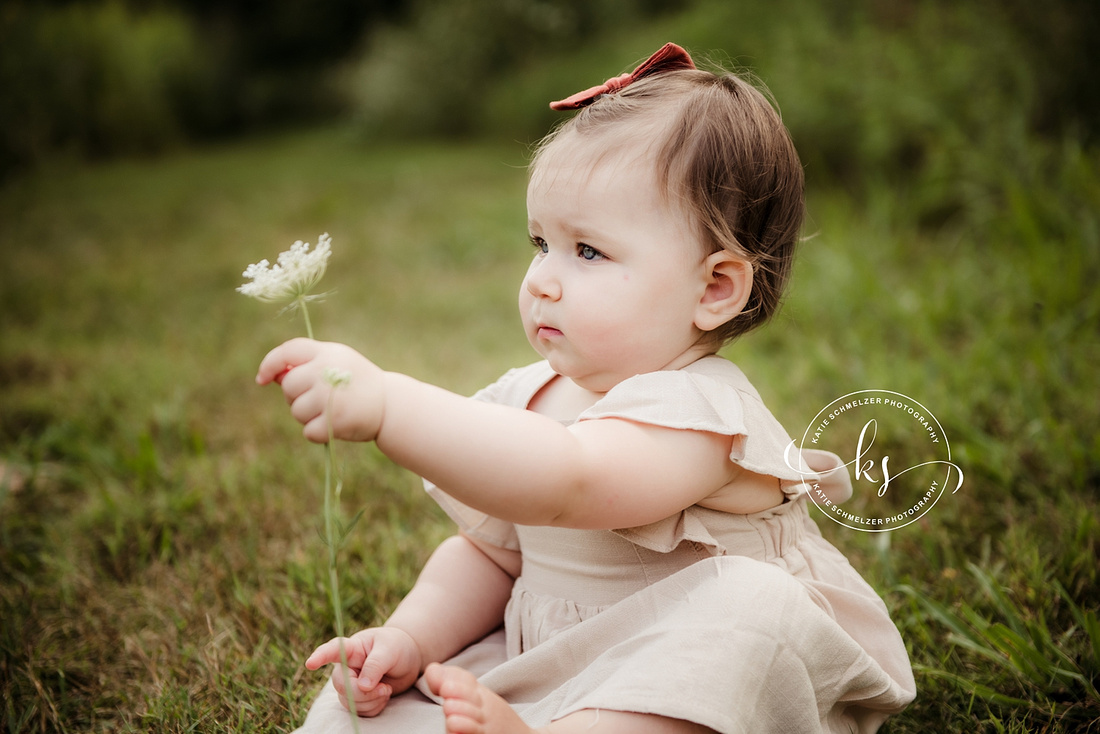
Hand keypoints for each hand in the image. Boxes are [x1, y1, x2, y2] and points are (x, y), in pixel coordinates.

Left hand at [256, 338, 385, 442]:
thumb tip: (273, 376)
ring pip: (296, 410)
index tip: (262, 379)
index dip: (270, 364)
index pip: (288, 351)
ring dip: (307, 415)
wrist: (390, 404)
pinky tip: (335, 424)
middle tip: (318, 398)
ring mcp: (330, 397)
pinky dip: (317, 432)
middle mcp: (327, 372)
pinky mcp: (334, 422)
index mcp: (327, 352)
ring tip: (331, 410)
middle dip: (296, 396)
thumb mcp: (336, 361)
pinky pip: (308, 430)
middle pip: (288, 386)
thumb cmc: (357, 381)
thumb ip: (306, 364)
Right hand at [305, 627, 422, 717]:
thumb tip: (362, 686)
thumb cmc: (396, 647)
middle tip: (385, 688)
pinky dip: (375, 708)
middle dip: (363, 693)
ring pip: (350, 702)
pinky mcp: (357, 699)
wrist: (407, 658)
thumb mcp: (389, 649)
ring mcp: (350, 684)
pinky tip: (384, 695)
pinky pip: (360, 712)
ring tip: (387, 689)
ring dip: (372, 701)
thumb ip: (375, 665)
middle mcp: (346, 667)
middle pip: (342, 686)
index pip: (333, 650)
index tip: (310, 663)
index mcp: (352, 649)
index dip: (320, 657)